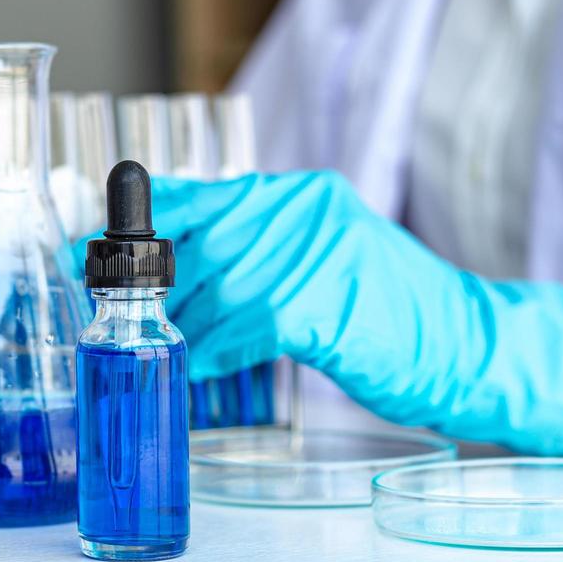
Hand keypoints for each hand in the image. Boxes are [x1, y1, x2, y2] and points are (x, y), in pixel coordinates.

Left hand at [152, 171, 562, 454]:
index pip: (199, 195)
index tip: (95, 249)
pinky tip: (206, 366)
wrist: (467, 343)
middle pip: (194, 245)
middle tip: (126, 317)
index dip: (141, 225)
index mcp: (300, 195)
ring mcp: (309, 258)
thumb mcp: (325, 255)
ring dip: (184, 329)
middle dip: (152, 287)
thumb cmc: (390, 309)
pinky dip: (213, 353)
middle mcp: (301, 213)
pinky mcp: (314, 308)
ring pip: (210, 292)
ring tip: (174, 350)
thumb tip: (177, 266)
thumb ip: (262, 247)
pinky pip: (236, 331)